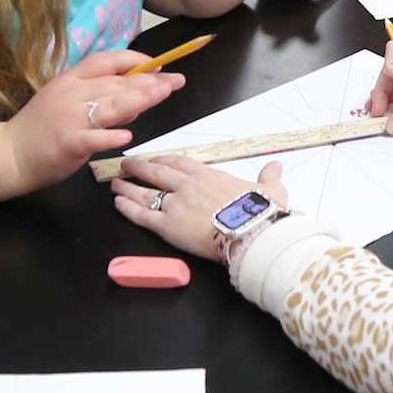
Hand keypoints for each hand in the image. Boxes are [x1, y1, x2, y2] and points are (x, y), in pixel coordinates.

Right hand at [5, 49, 186, 188]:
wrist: (9, 154)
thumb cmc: (41, 129)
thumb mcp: (67, 104)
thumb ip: (100, 99)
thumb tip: (137, 98)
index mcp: (70, 80)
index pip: (106, 61)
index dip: (135, 59)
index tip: (158, 64)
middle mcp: (70, 94)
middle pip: (115, 82)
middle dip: (149, 80)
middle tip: (176, 80)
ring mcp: (68, 118)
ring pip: (109, 105)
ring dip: (140, 98)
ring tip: (163, 93)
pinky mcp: (67, 143)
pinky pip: (93, 137)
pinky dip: (111, 135)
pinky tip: (128, 134)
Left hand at [111, 154, 285, 261]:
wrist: (253, 233)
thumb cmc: (262, 213)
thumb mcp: (271, 190)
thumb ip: (270, 177)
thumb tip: (276, 167)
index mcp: (210, 176)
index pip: (181, 162)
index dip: (165, 159)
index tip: (156, 159)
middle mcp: (188, 186)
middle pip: (157, 172)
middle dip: (140, 167)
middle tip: (127, 164)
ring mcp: (176, 205)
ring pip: (146, 192)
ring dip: (128, 186)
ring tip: (116, 182)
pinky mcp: (168, 227)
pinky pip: (143, 215)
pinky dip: (128, 208)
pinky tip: (117, 203)